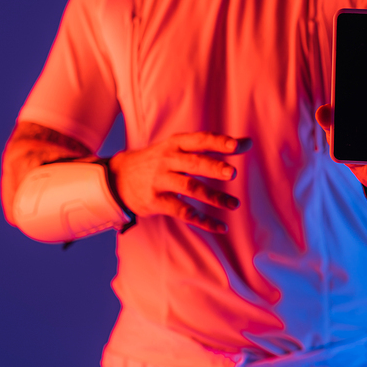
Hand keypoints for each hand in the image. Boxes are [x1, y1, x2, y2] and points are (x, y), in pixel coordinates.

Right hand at [108, 132, 251, 232]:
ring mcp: (161, 180)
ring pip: (190, 188)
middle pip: (194, 163)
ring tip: (234, 204)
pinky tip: (220, 226)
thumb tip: (247, 142)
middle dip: (213, 168)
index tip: (237, 145)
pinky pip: (183, 212)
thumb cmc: (159, 160)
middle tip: (232, 173)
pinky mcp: (156, 201)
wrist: (119, 177)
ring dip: (213, 197)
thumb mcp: (178, 147)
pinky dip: (203, 220)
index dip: (218, 142)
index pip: (199, 140)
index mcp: (175, 143)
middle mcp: (168, 160)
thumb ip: (212, 145)